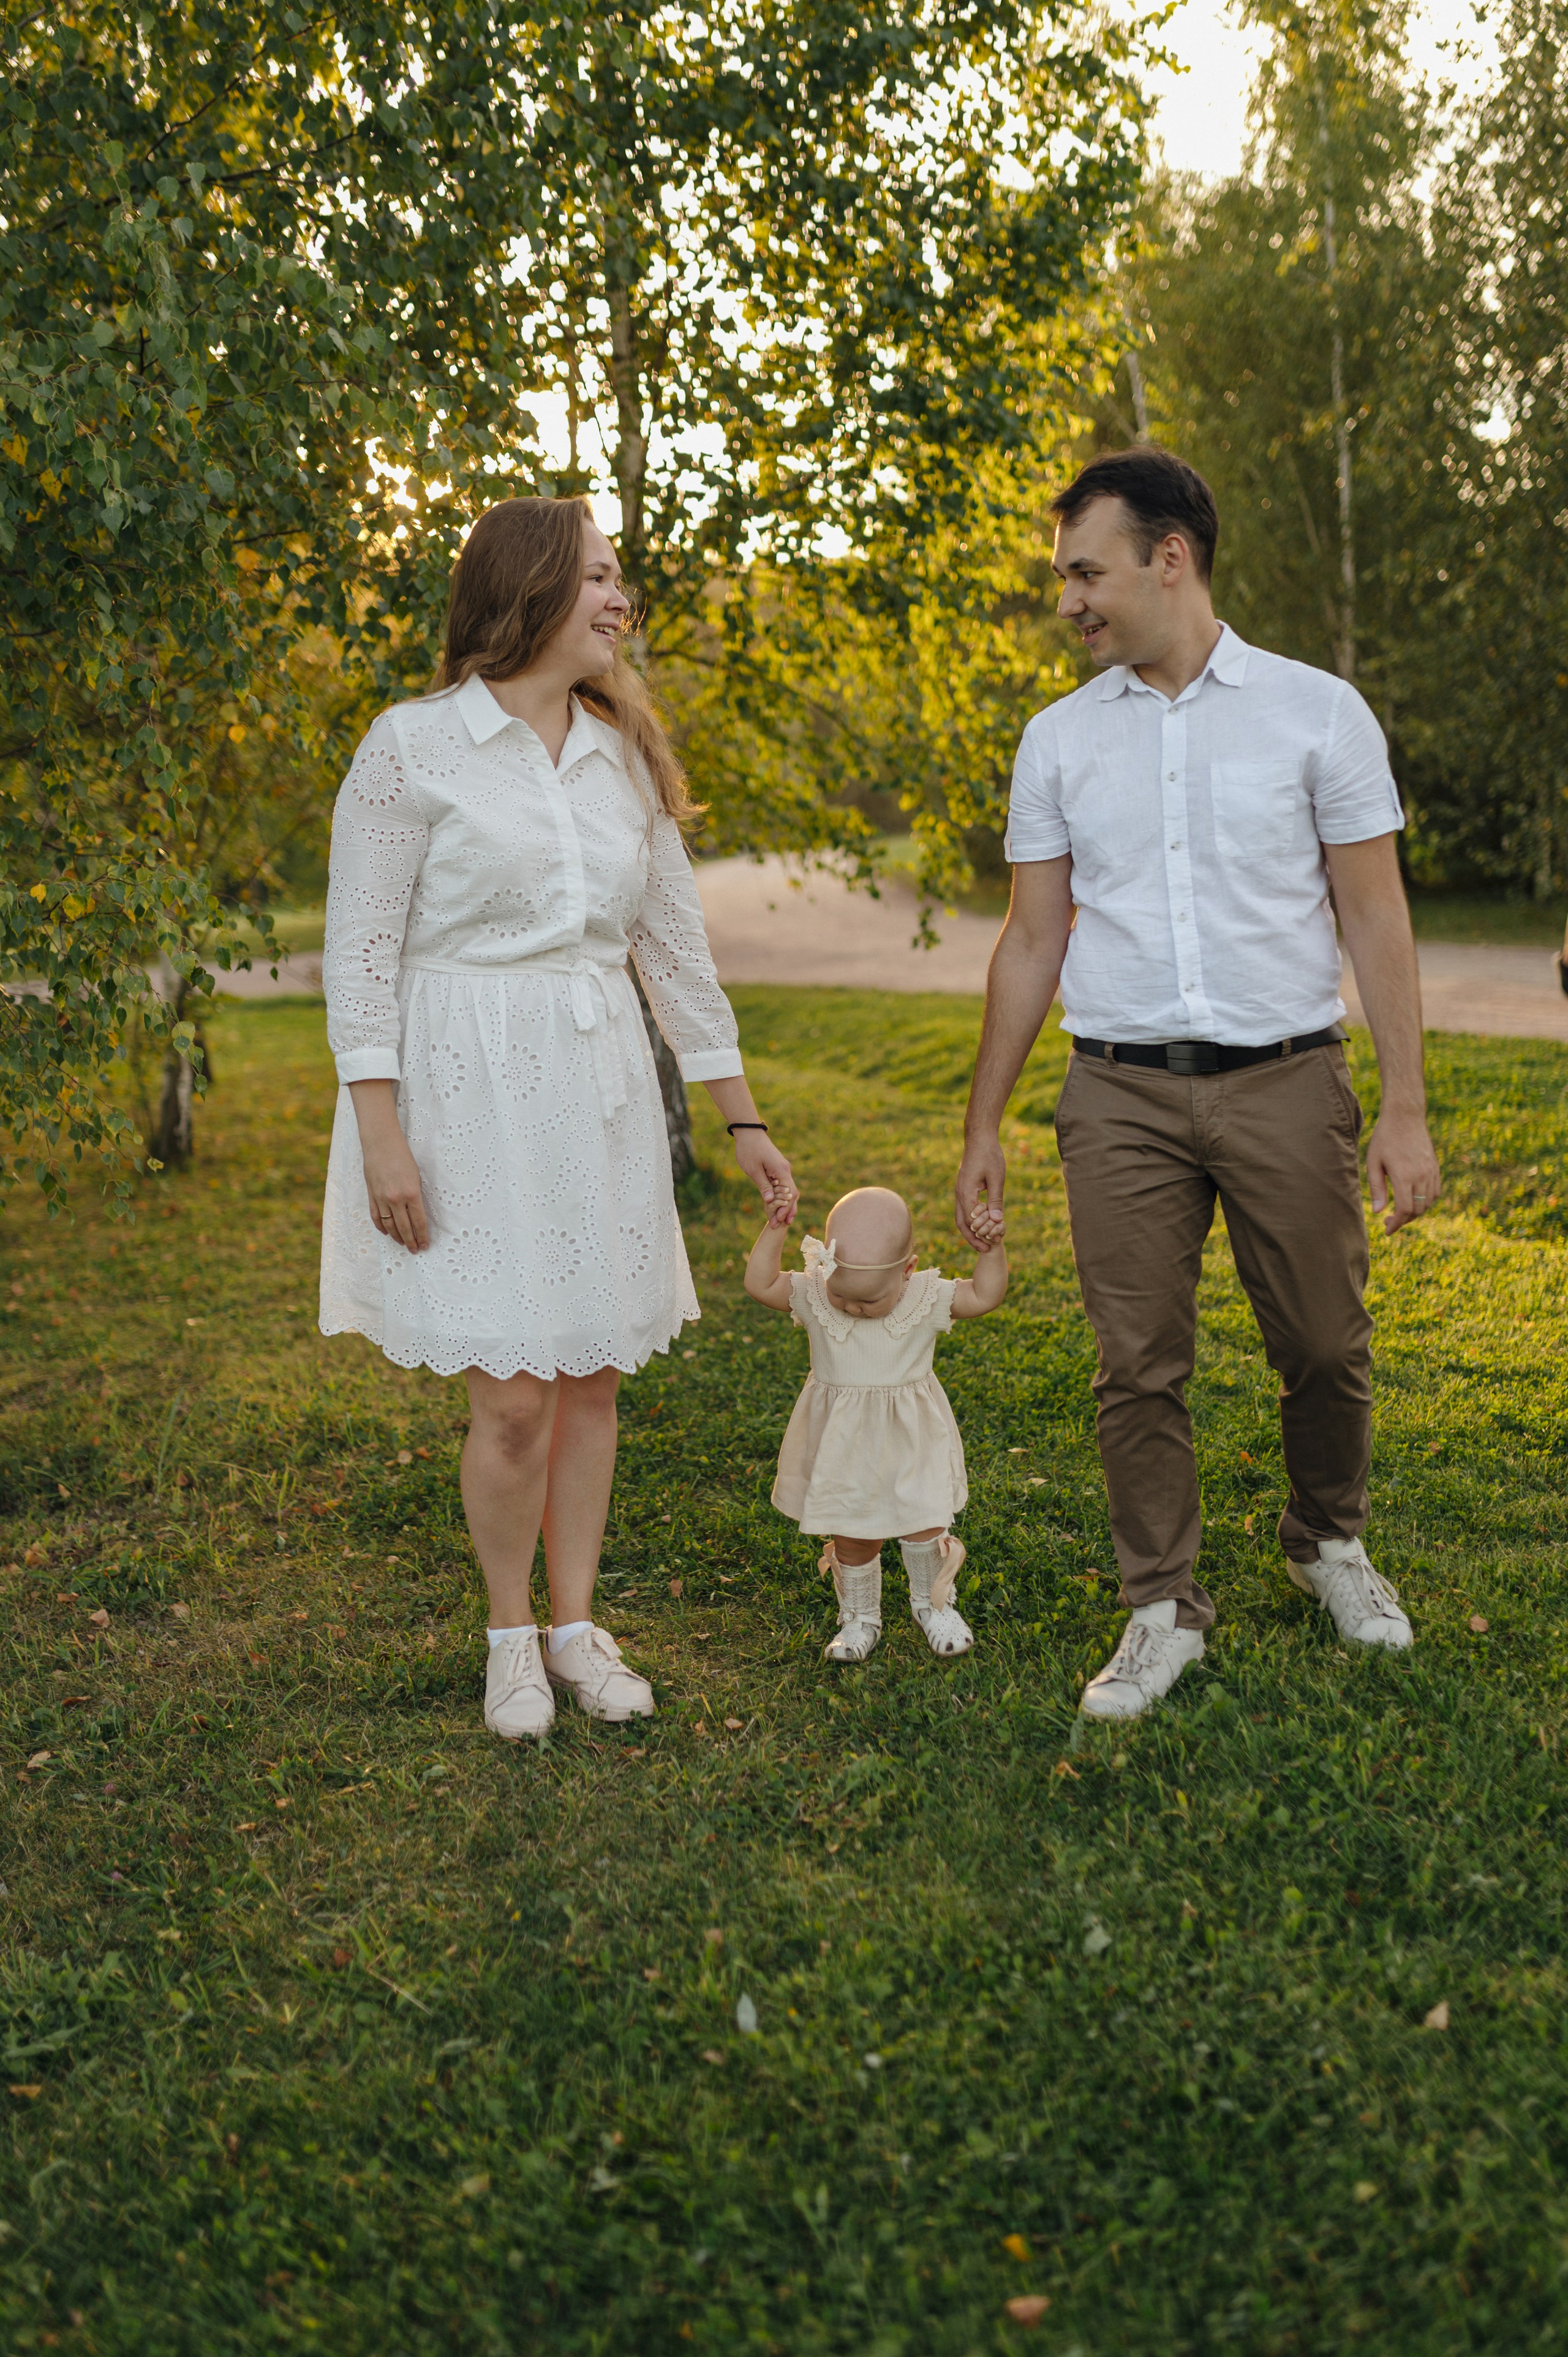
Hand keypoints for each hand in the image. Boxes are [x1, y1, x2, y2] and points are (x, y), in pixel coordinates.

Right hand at [362, 1127, 429, 1250]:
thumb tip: (417, 1215)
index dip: (423, 1236)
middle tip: (415, 1250)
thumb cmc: (402, 1157)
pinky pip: (376, 1217)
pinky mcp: (371, 1196)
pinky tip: (387, 1233)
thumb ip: (416, 1197)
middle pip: (405, 1228)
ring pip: (389, 1226)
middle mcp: (396, 1199)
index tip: (425, 1245)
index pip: (419, 1222)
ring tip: (403, 1243)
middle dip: (411, 1241)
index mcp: (411, 1193)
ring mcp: (381, 1199)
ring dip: (397, 1237)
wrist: (381, 1144)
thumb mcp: (416, 1177)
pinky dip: (381, 1227)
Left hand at [733, 1128, 796, 1226]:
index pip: (789, 1194)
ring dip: (785, 1205)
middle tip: (780, 1225)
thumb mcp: (754, 1170)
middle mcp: (786, 1170)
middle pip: (792, 1194)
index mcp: (782, 1171)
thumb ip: (763, 1186)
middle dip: (787, 1210)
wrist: (749, 1132)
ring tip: (782, 1220)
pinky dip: (781, 1197)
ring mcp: (783, 1170)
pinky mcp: (778, 1169)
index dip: (785, 1209)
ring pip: (788, 1191)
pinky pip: (783, 1186)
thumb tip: (769, 1202)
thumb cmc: (749, 1149)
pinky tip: (777, 1207)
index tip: (778, 1221)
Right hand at [955, 1134, 1006, 1250]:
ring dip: (970, 1232)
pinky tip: (981, 1226)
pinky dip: (970, 1222)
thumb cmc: (989, 1155)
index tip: (993, 1242)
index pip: (971, 1220)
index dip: (981, 1233)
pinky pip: (963, 1210)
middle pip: (961, 1223)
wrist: (979, 1139)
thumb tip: (997, 1220)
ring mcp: (959, 1192)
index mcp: (966, 1191)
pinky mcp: (963, 1189)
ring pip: (960, 1218)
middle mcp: (959, 1194)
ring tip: (981, 1243)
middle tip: (985, 1250)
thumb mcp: (997, 1177)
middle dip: (972, 1238)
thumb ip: (996, 1199)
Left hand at [1366, 1108, 1440, 1235]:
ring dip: (1415, 1212)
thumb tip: (1378, 1212)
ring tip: (1400, 1211)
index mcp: (1404, 1176)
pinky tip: (1413, 1200)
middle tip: (1389, 1221)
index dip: (1396, 1224)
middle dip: (1404, 1220)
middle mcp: (1421, 1176)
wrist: (1405, 1117)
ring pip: (1428, 1203)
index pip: (1404, 1210)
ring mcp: (1431, 1171)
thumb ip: (1377, 1189)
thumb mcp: (1373, 1162)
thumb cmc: (1384, 1138)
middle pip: (1418, 1210)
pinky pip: (1435, 1192)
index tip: (1387, 1230)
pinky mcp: (1435, 1167)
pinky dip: (1426, 1202)